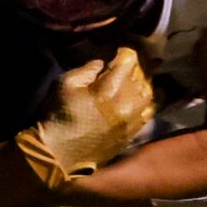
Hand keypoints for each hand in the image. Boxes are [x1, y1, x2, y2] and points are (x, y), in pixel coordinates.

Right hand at [15, 48, 155, 189]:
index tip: (119, 52)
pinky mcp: (131, 135)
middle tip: (127, 65)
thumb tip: (104, 64)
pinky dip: (145, 103)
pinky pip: (147, 115)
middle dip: (135, 67)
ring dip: (143, 85)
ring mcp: (131, 122)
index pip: (129, 61)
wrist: (58, 154)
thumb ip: (88, 69)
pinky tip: (138, 100)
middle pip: (142, 77)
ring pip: (149, 95)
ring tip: (134, 81)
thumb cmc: (58, 116)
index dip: (124, 53)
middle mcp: (126, 105)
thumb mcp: (65, 83)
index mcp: (109, 90)